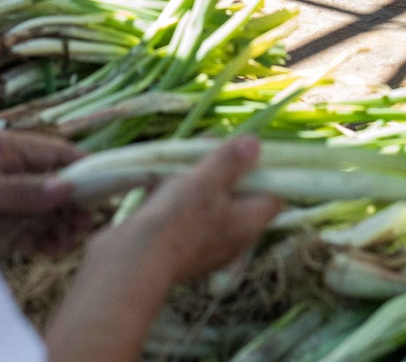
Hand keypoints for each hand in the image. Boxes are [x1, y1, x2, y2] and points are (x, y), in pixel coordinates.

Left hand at [0, 130, 94, 253]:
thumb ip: (21, 191)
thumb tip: (66, 187)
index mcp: (3, 150)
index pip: (53, 152)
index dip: (82, 165)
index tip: (109, 180)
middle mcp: (10, 173)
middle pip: (58, 183)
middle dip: (76, 200)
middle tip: (90, 220)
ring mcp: (9, 202)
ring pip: (52, 210)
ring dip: (66, 223)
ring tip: (74, 238)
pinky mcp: (5, 230)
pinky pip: (38, 232)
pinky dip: (51, 240)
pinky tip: (58, 248)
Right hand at [103, 136, 280, 284]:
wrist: (134, 261)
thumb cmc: (178, 218)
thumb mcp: (206, 180)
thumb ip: (231, 161)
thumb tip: (255, 143)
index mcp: (247, 224)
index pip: (271, 198)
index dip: (264, 174)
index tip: (246, 153)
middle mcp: (231, 239)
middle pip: (237, 198)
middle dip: (222, 172)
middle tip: (206, 148)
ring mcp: (204, 246)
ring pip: (207, 206)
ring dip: (195, 183)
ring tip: (179, 160)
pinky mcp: (177, 249)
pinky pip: (183, 217)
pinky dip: (175, 199)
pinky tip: (158, 183)